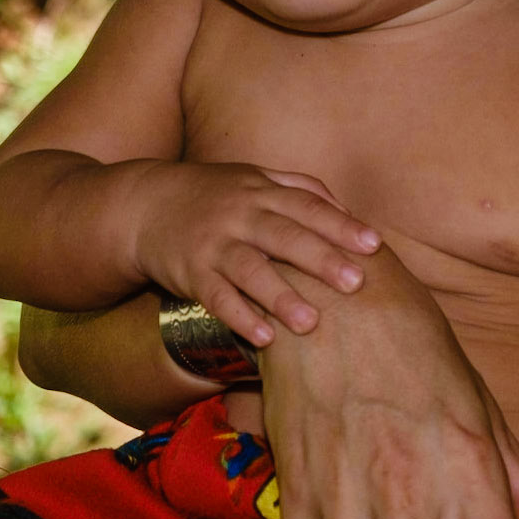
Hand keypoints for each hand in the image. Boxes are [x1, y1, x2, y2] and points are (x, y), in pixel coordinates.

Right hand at [132, 162, 380, 343]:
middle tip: (356, 283)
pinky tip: (264, 338)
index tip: (374, 245)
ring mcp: (213, 245)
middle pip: (285, 237)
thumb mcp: (256, 179)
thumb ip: (302, 190)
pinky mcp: (190, 273)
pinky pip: (216, 297)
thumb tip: (350, 213)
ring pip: (250, 270)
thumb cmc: (215, 195)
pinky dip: (239, 317)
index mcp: (262, 192)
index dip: (341, 225)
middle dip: (321, 259)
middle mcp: (240, 216)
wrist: (144, 205)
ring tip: (311, 323)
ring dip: (281, 297)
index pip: (308, 206)